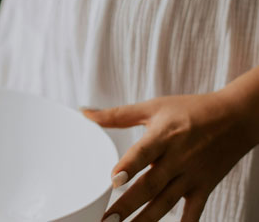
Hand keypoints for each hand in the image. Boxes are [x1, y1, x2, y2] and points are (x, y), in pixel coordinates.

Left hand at [82, 90, 258, 221]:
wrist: (234, 118)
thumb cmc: (189, 109)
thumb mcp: (153, 107)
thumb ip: (117, 115)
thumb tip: (84, 113)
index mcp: (163, 135)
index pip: (144, 152)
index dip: (129, 166)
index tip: (113, 180)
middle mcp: (177, 158)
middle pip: (150, 185)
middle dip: (128, 204)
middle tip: (108, 219)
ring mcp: (192, 176)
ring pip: (166, 203)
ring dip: (145, 220)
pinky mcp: (204, 188)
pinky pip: (193, 212)